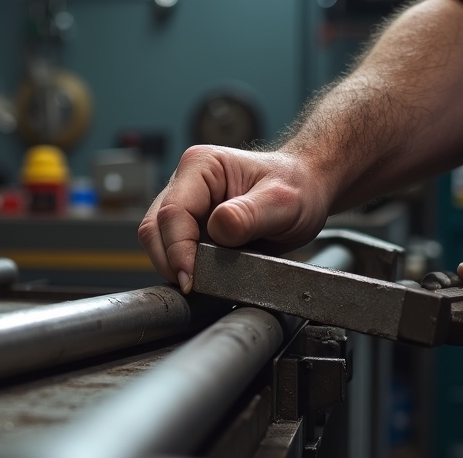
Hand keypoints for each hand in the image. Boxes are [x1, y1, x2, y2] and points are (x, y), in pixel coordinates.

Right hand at [138, 145, 332, 292]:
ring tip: (202, 282)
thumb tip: (219, 227)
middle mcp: (186, 183)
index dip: (178, 249)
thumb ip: (250, 214)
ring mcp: (186, 205)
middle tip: (194, 286)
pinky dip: (183, 267)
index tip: (191, 278)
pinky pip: (173, 250)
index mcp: (202, 166)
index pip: (173, 212)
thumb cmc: (297, 187)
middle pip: (155, 228)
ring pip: (158, 241)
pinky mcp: (191, 227)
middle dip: (170, 260)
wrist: (307, 191)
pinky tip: (204, 277)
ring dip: (174, 265)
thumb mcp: (283, 201)